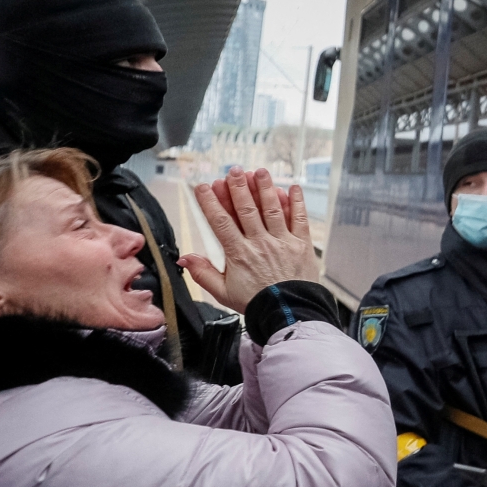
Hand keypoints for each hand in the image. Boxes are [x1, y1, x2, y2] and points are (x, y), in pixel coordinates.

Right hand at [181, 167, 319, 312]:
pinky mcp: (301, 245)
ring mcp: (282, 242)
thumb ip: (203, 274)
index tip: (203, 187)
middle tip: (233, 171)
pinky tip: (292, 188)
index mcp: (239, 254)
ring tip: (259, 171)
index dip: (210, 202)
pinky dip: (297, 202)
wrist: (288, 315)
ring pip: (272, 209)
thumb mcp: (223, 294)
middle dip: (238, 187)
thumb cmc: (257, 304)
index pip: (221, 222)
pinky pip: (299, 219)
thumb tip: (185, 259)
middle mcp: (260, 243)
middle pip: (247, 209)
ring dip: (265, 188)